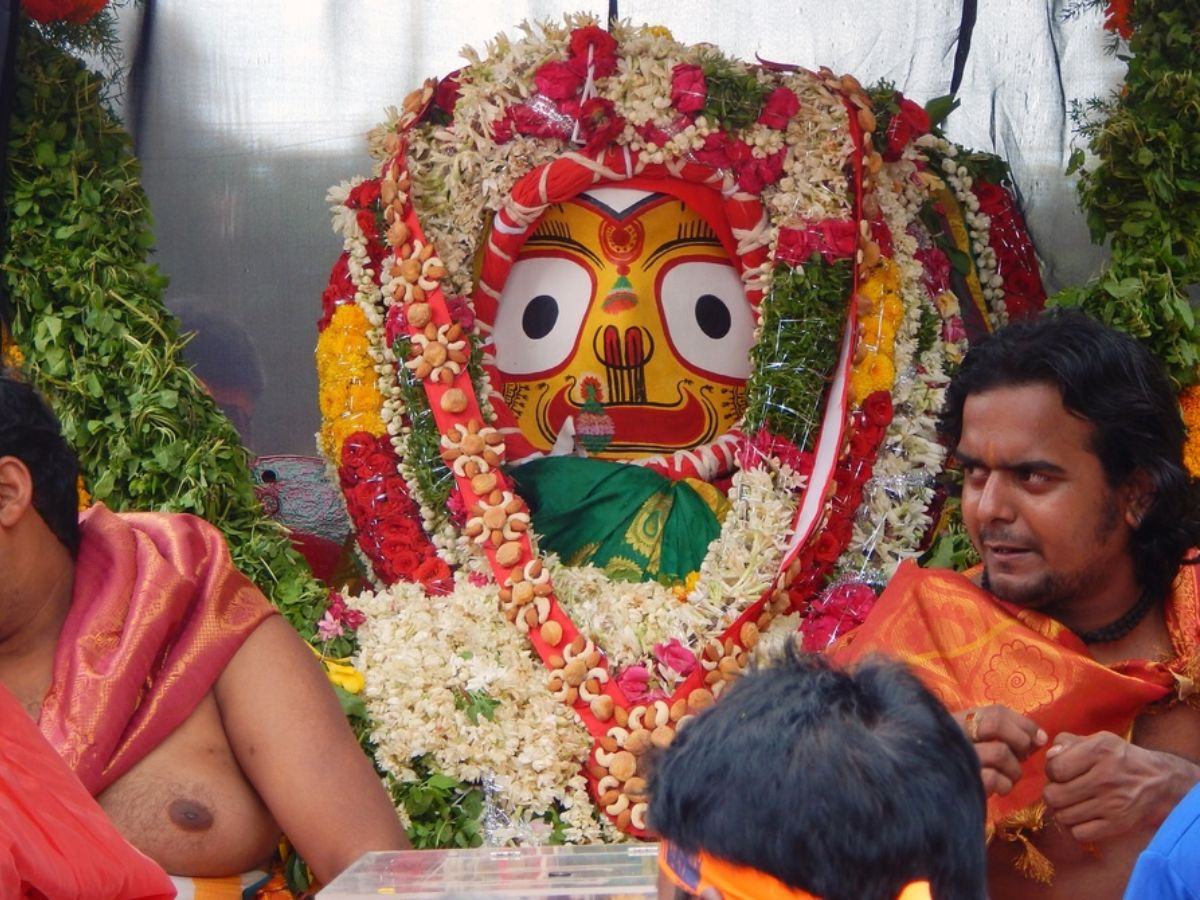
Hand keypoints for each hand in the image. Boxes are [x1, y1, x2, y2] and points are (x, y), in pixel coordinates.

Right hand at [956, 704, 1047, 795]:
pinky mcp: (960, 781)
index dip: (1024, 724)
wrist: (929, 798)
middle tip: (1022, 757)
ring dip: (1014, 769)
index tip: (1039, 738)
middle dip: (1020, 740)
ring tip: (1008, 777)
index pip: (996, 712)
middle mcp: (954, 734)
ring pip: (999, 752)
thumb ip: (1000, 736)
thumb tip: (1040, 738)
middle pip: (996, 723)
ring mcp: (957, 757)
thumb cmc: (960, 768)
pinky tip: (998, 790)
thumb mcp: (974, 744)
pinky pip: (994, 778)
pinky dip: (1004, 785)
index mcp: (957, 722)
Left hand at [1043, 731, 1192, 842]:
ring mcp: (1113, 804)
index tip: (1060, 772)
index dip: (1051, 771)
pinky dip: (1077, 827)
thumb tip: (1050, 756)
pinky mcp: (1119, 825)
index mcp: (1099, 751)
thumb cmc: (1119, 758)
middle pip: (1054, 796)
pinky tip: (1085, 816)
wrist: (1159, 781)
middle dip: (1053, 793)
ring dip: (1063, 811)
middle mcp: (1106, 778)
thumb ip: (1067, 742)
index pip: (1055, 768)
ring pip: (1063, 816)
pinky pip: (1079, 834)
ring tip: (1074, 802)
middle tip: (1063, 789)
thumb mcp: (1097, 740)